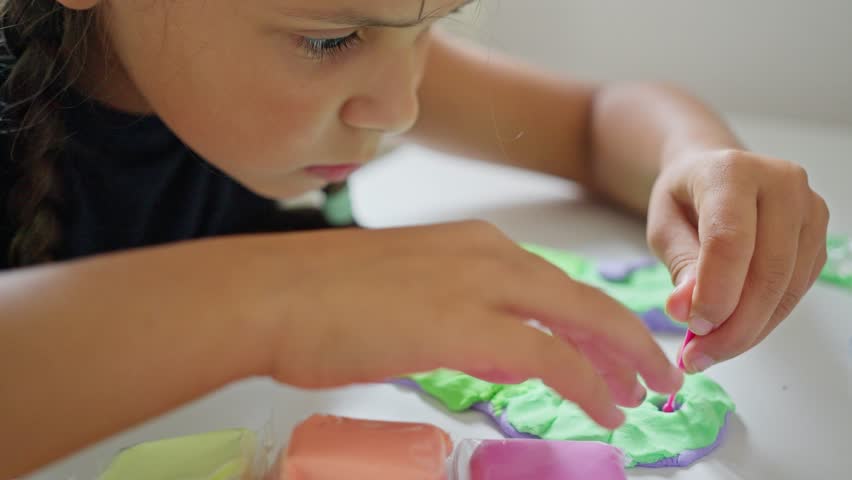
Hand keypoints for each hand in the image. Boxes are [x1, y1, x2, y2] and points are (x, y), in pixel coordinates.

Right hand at [256, 221, 682, 428]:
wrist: (272, 294)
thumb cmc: (320, 298)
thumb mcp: (408, 291)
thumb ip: (461, 312)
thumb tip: (499, 348)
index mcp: (473, 243)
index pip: (555, 283)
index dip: (596, 321)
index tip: (618, 349)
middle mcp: (488, 254)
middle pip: (583, 298)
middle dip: (629, 340)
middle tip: (658, 373)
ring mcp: (480, 285)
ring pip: (580, 322)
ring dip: (621, 362)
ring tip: (645, 395)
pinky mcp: (468, 324)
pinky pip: (550, 358)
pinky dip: (587, 386)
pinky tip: (606, 409)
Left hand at [648, 149, 828, 371]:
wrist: (715, 173)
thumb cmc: (685, 199)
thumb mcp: (664, 226)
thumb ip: (679, 265)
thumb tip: (685, 310)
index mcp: (733, 171)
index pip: (731, 240)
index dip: (715, 292)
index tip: (693, 328)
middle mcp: (782, 183)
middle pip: (768, 270)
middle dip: (734, 325)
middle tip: (698, 356)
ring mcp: (809, 210)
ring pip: (787, 288)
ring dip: (749, 331)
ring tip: (709, 351)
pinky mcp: (819, 239)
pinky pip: (795, 293)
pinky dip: (763, 321)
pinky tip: (733, 333)